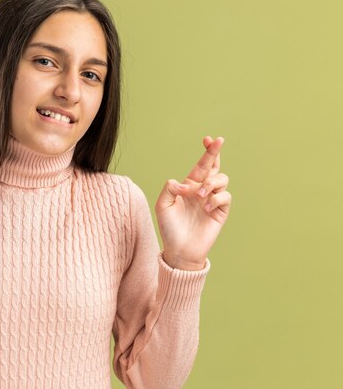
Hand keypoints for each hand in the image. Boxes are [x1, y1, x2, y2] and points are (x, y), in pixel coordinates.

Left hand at [155, 136, 231, 269]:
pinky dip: (215, 199)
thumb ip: (169, 189)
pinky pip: (225, 197)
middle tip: (216, 143)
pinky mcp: (221, 212)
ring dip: (211, 183)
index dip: (206, 152)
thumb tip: (179, 181)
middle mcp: (202, 190)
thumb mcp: (163, 206)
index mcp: (189, 186)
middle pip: (214, 167)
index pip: (200, 166)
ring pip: (222, 180)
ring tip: (199, 195)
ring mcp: (213, 200)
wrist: (180, 249)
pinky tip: (205, 208)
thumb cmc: (169, 228)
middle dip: (215, 153)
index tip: (208, 139)